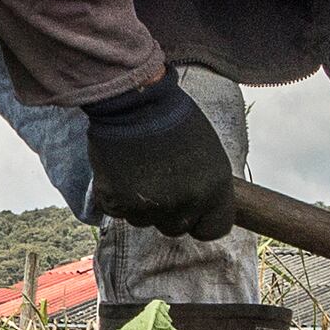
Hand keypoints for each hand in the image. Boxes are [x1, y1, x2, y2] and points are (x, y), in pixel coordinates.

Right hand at [81, 77, 235, 241]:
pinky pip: (116, 211)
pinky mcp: (117, 202)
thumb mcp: (208, 152)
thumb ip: (207, 185)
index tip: (194, 212)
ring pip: (144, 221)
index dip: (202, 221)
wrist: (134, 99)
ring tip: (138, 169)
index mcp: (214, 190)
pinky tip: (119, 170)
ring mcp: (150, 206)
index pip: (214, 229)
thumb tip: (202, 204)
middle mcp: (185, 203)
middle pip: (176, 228)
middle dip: (168, 210)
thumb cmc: (173, 116)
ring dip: (140, 203)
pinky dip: (114, 195)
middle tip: (160, 180)